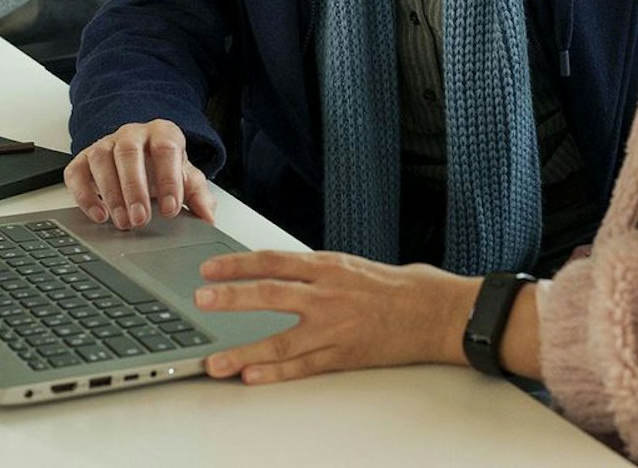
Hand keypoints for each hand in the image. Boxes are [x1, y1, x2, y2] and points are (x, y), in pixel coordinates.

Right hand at [63, 119, 215, 229]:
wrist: (144, 157)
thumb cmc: (164, 168)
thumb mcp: (187, 178)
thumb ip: (199, 196)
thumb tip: (208, 218)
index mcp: (162, 133)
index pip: (166, 148)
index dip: (168, 178)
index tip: (170, 210)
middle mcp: (132, 134)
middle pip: (128, 151)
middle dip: (134, 187)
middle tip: (141, 219)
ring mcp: (105, 143)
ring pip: (101, 159)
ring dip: (111, 193)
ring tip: (123, 222)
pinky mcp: (84, 158)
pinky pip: (76, 172)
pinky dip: (84, 195)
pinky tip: (99, 215)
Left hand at [194, 251, 477, 383]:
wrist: (436, 310)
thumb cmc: (396, 287)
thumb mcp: (351, 266)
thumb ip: (314, 272)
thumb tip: (276, 275)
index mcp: (329, 266)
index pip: (274, 260)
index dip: (238, 264)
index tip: (209, 268)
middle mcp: (329, 294)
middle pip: (272, 294)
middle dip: (232, 297)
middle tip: (200, 299)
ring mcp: (336, 328)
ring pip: (282, 341)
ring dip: (245, 352)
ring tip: (216, 362)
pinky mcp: (345, 356)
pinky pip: (304, 367)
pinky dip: (276, 373)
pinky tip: (253, 377)